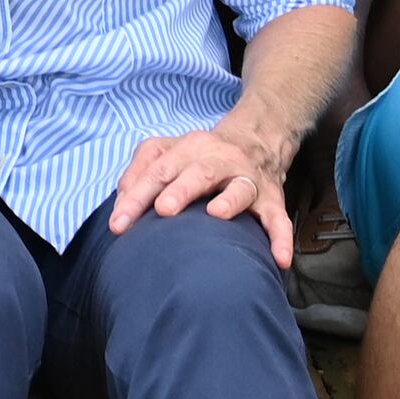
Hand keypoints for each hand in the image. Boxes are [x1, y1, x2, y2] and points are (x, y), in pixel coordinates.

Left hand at [110, 116, 300, 262]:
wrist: (258, 139)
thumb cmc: (200, 155)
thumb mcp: (167, 152)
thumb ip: (140, 171)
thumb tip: (121, 202)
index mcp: (189, 149)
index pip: (158, 171)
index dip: (137, 197)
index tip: (118, 225)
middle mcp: (219, 160)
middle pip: (198, 172)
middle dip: (180, 190)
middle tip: (163, 210)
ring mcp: (247, 178)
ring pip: (240, 188)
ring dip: (229, 200)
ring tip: (216, 215)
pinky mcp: (271, 199)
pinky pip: (278, 219)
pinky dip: (280, 238)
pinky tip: (280, 260)